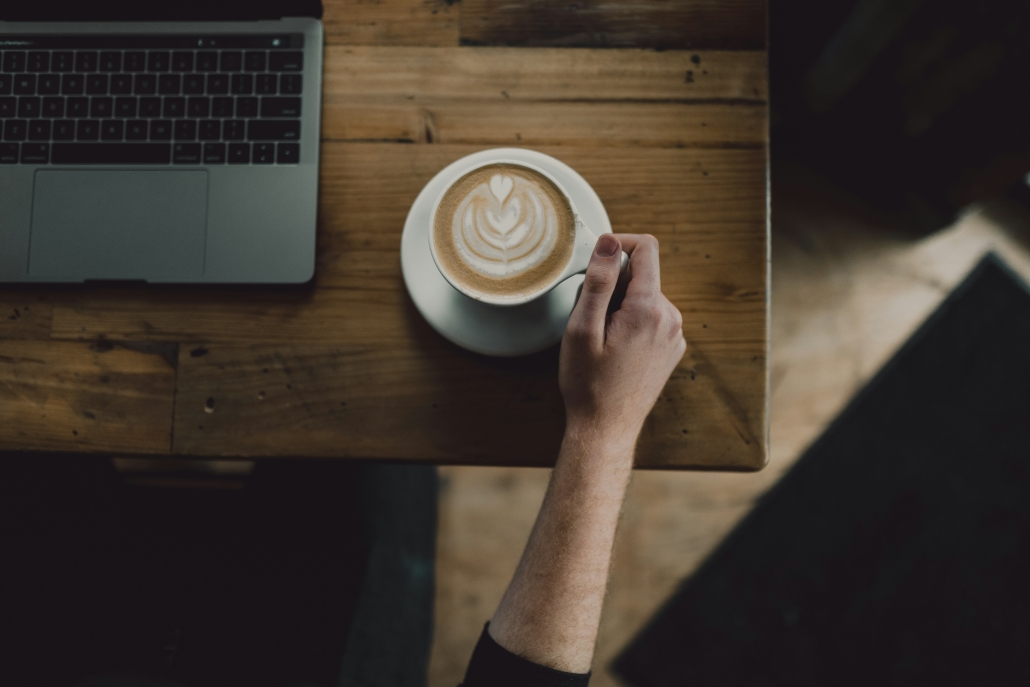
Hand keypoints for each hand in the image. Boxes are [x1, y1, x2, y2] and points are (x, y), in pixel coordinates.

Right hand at [559, 234, 685, 448]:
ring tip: (601, 338)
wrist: (605, 428)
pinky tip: (616, 349)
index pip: (646, 249)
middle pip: (642, 275)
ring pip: (645, 297)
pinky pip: (651, 318)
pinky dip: (631, 322)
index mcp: (649, 310)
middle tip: (590, 318)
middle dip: (613, 284)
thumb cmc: (588, 384)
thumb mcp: (582, 329)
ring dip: (621, 305)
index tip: (597, 261)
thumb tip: (609, 242)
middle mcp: (670, 318)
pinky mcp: (672, 348)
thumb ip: (598, 281)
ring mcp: (674, 335)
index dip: (619, 244)